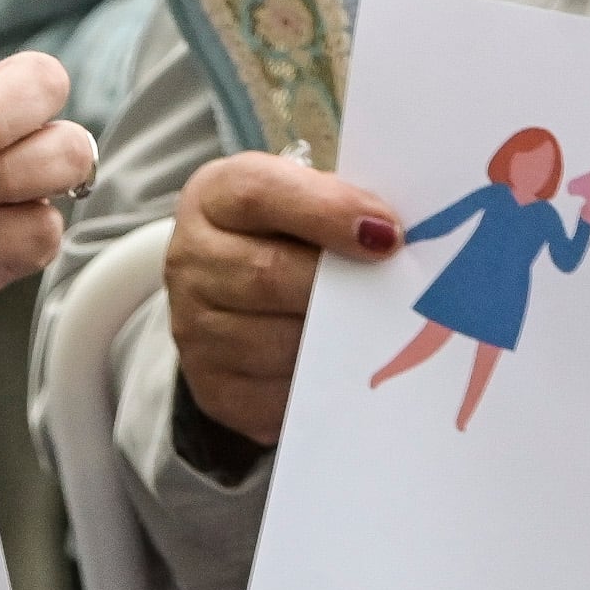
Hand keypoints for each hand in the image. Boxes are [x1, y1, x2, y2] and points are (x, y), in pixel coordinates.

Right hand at [167, 153, 399, 446]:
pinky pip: (278, 395)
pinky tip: (349, 368)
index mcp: (216, 195)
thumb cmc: (292, 236)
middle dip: (341, 286)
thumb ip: (344, 205)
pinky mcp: (214, 387)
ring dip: (336, 339)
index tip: (389, 234)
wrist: (238, 294)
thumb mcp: (309, 198)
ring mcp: (194, 328)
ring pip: (276, 341)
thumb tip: (394, 236)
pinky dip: (322, 383)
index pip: (259, 194)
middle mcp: (190, 259)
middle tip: (398, 293)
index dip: (326, 212)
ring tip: (377, 330)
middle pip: (266, 275)